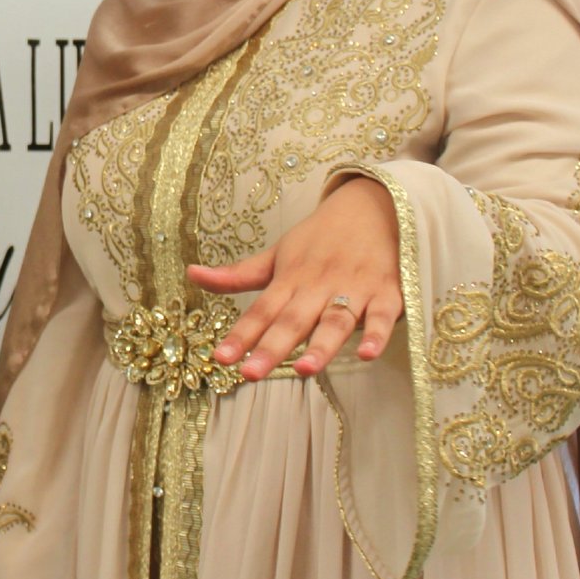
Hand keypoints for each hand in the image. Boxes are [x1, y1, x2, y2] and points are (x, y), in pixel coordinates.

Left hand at [185, 176, 402, 378]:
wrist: (374, 205)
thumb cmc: (320, 238)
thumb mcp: (277, 253)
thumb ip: (239, 274)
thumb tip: (192, 274)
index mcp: (290, 278)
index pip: (261, 310)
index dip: (241, 334)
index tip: (221, 358)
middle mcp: (319, 285)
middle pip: (293, 319)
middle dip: (272, 347)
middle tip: (250, 373)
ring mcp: (354, 289)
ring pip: (336, 321)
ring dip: (321, 345)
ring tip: (305, 371)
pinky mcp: (387, 293)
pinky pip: (383, 316)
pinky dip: (377, 334)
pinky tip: (367, 354)